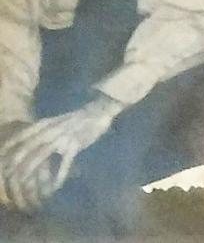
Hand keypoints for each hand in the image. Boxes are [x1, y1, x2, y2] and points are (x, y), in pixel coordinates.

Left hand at [0, 101, 115, 212]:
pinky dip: (59, 175)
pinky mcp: (75, 145)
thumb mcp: (56, 121)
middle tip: (7, 177)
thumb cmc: (77, 119)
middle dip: (14, 163)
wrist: (100, 111)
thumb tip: (25, 143)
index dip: (8, 147)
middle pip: (26, 148)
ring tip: (23, 185)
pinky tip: (55, 187)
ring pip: (40, 155)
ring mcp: (62, 137)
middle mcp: (50, 129)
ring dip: (31, 171)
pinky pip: (64, 163)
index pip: (20, 136)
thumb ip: (42, 131)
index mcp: (44, 123)